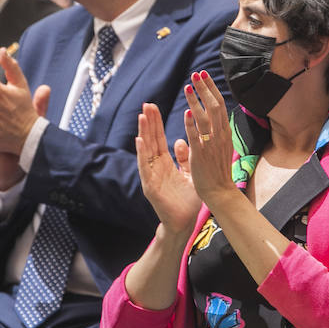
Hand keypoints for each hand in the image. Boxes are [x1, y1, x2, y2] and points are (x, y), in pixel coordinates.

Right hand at [136, 101, 200, 233]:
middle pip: (150, 141)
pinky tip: (139, 140)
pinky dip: (142, 154)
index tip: (154, 107)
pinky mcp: (150, 186)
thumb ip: (185, 158)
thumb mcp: (189, 174)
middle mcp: (156, 168)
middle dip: (148, 123)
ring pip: (145, 151)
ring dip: (143, 133)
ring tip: (141, 117)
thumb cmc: (188, 200)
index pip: (159, 139)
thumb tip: (181, 141)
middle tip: (146, 104)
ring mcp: (151, 176)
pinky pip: (145, 167)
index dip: (156, 124)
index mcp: (165, 164)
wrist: (185, 223)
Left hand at [181, 70, 236, 208]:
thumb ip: (217, 130)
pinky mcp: (201, 154)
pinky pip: (197, 136)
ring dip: (196, 101)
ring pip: (205, 118)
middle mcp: (220, 135)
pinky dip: (192, 124)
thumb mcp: (221, 145)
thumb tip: (213, 115)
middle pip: (214, 106)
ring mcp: (211, 144)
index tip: (203, 76)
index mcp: (224, 132)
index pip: (219, 105)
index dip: (211, 89)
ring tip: (188, 86)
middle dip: (205, 88)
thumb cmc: (218, 170)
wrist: (220, 192)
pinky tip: (187, 112)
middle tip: (196, 74)